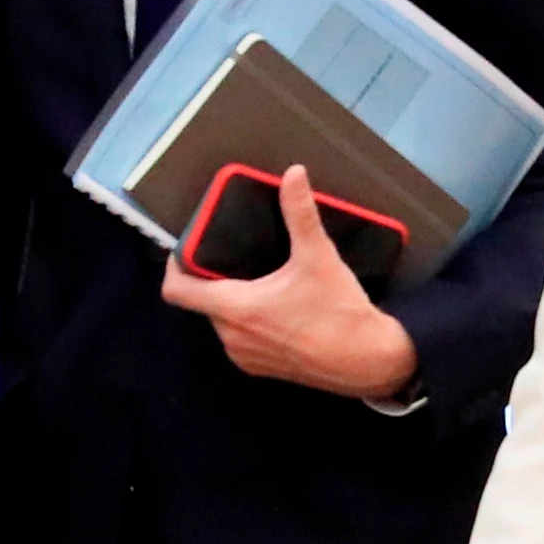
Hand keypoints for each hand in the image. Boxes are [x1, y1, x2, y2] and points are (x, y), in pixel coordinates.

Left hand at [162, 166, 418, 400]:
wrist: (369, 362)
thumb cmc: (339, 311)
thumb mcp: (318, 256)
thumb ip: (300, 213)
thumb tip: (293, 174)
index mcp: (235, 308)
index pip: (177, 291)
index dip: (174, 265)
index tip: (186, 247)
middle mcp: (231, 337)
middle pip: (203, 302)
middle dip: (213, 279)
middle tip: (236, 256)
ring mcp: (245, 358)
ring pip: (222, 322)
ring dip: (232, 302)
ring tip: (258, 279)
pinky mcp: (262, 369)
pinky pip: (240, 340)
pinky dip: (247, 323)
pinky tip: (274, 307)